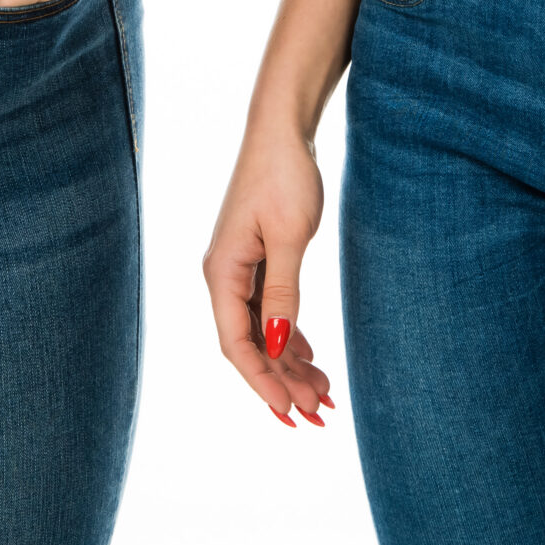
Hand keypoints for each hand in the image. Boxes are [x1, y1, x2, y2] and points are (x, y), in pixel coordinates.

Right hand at [203, 122, 334, 427]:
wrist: (281, 130)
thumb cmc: (284, 175)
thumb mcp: (289, 236)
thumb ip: (283, 293)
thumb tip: (281, 346)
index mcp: (222, 273)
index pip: (236, 345)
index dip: (262, 383)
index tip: (290, 412)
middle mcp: (223, 276)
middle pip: (249, 345)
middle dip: (282, 381)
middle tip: (319, 413)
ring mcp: (238, 269)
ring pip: (261, 331)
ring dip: (289, 364)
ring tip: (322, 394)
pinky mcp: (255, 260)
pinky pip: (268, 312)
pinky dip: (289, 337)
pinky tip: (309, 356)